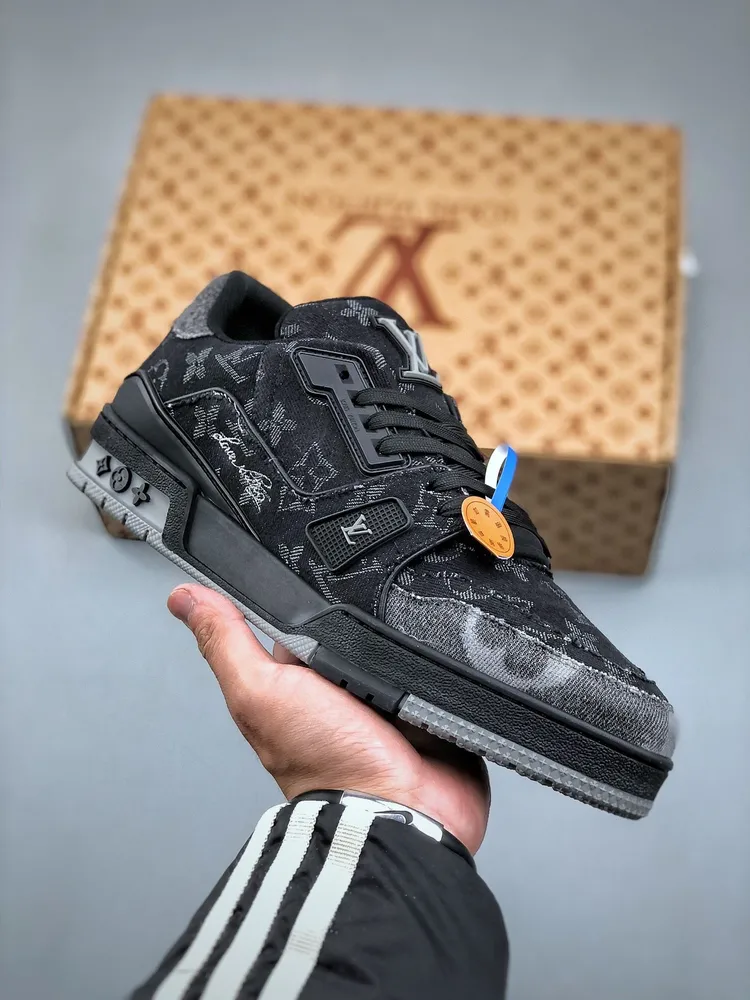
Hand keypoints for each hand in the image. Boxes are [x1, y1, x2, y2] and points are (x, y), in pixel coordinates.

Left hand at [168, 584, 489, 852]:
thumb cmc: (329, 766)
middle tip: (371, 634)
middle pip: (357, 622)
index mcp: (297, 682)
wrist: (404, 812)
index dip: (310, 597)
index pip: (302, 615)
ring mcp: (390, 695)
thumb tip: (183, 597)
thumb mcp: (262, 693)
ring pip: (401, 638)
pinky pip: (441, 661)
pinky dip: (441, 656)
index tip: (319, 581)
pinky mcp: (431, 703)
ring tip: (407, 650)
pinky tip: (437, 657)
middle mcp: (342, 687)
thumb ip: (227, 644)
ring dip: (408, 635)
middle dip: (368, 614)